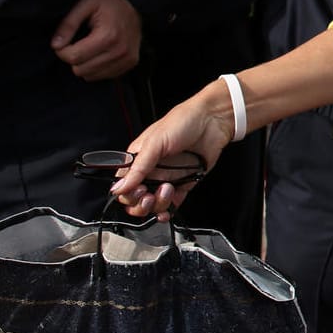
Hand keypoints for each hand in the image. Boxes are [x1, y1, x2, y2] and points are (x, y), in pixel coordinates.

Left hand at [50, 0, 141, 80]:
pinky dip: (96, 67)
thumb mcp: (86, 4)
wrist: (138, 4)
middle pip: (80, 70)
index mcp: (108, 36)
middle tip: (78, 43)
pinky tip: (100, 53)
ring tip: (89, 47)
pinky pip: (102, 76)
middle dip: (73, 57)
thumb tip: (55, 45)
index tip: (65, 39)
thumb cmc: (109, 3)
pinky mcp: (130, 64)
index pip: (73, 57)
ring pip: (90, 76)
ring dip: (84, 64)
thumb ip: (68, 24)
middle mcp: (120, 51)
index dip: (62, 50)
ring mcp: (127, 59)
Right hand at [110, 81, 235, 219]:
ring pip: (153, 205)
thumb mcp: (155, 142)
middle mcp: (150, 171)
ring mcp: (166, 179)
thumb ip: (138, 167)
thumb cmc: (182, 122)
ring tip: (167, 190)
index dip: (127, 194)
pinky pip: (172, 205)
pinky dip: (169, 211)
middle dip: (140, 204)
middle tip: (149, 196)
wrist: (213, 121)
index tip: (138, 191)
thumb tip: (119, 187)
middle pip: (135, 200)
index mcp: (137, 159)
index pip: (123, 186)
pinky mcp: (183, 185)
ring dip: (158, 205)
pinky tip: (169, 209)